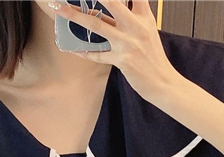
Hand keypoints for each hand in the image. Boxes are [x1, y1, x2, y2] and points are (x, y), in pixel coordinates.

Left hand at [48, 0, 177, 101]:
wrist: (163, 82)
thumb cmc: (153, 58)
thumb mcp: (148, 31)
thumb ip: (132, 18)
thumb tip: (112, 10)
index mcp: (144, 16)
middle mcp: (136, 26)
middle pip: (111, 1)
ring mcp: (128, 43)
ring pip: (97, 25)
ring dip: (75, 16)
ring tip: (60, 10)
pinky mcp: (122, 60)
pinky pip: (97, 54)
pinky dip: (84, 51)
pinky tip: (72, 48)